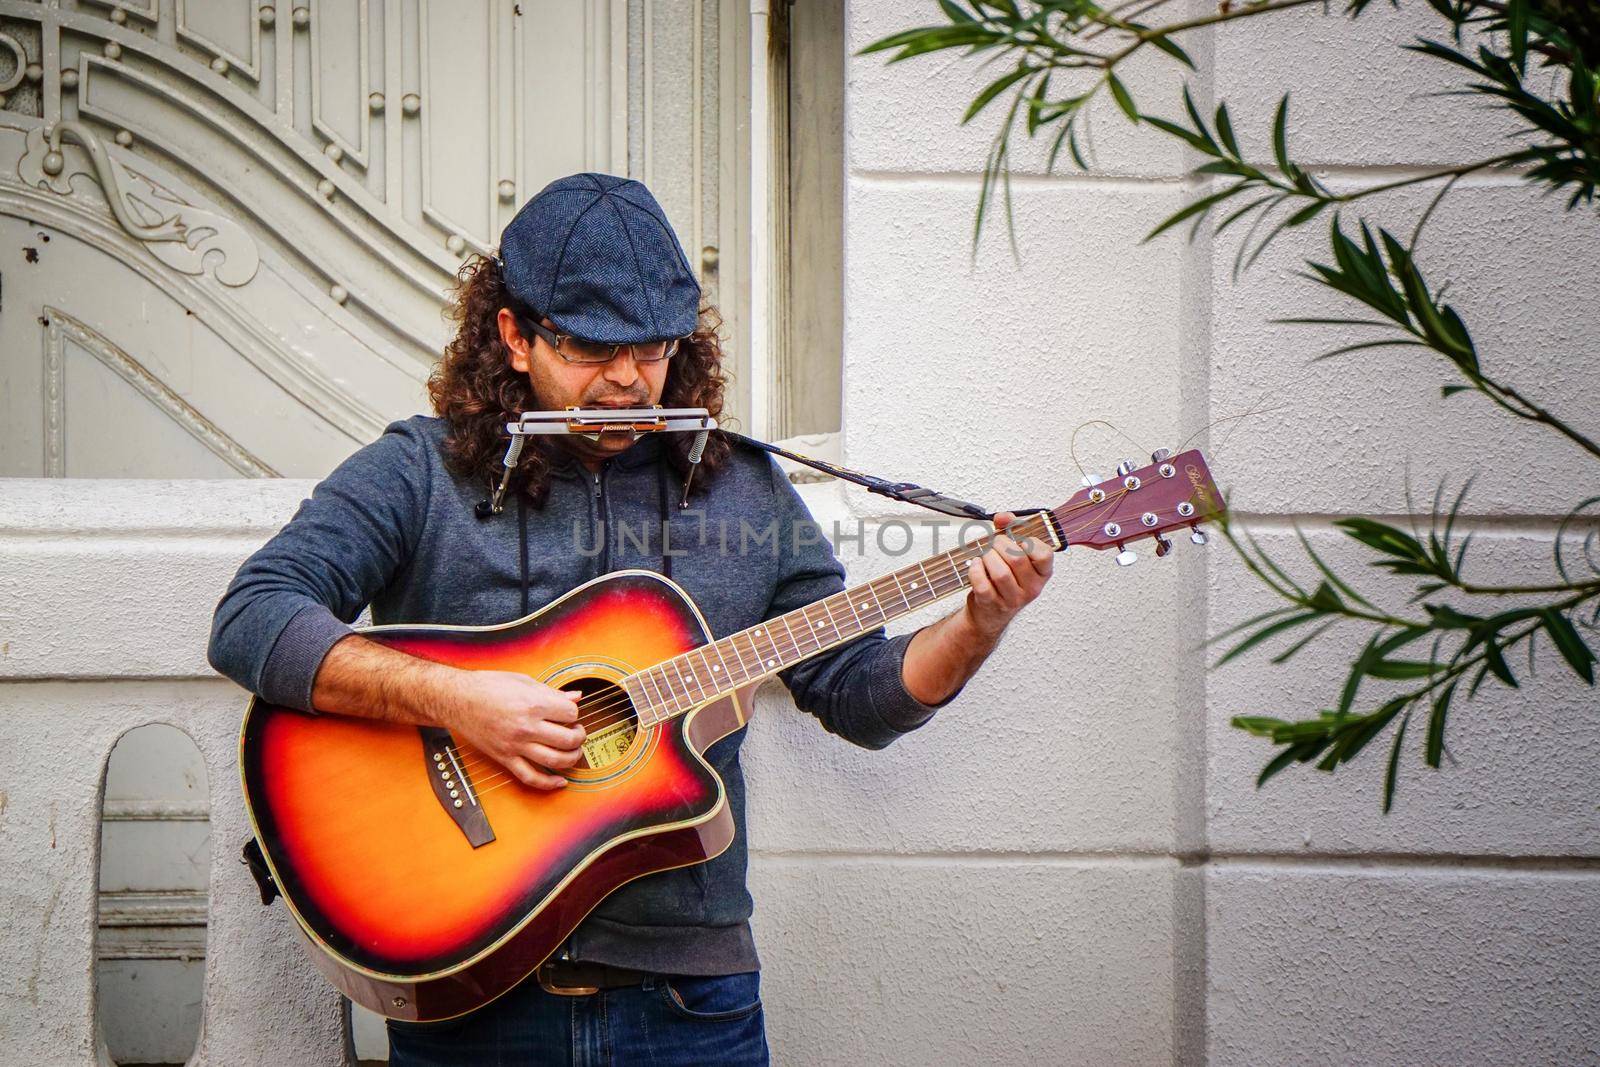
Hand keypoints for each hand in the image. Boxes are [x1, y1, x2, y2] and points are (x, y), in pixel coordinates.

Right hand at [442, 671, 586, 789]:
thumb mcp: (523, 681)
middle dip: (580, 736)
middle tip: (577, 731)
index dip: (574, 712)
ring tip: (573, 751)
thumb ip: (552, 692)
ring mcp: (515, 745)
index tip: (569, 712)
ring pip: (555, 760)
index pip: (571, 713)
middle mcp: (526, 727)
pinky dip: (548, 783)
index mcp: (533, 704)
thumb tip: (575, 697)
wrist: (457, 699)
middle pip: (568, 739)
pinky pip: (530, 777)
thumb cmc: (487, 686)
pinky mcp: (505, 758)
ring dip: (572, 758)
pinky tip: (560, 781)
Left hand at [963, 511, 1053, 640]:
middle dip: (1001, 544)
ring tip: (986, 556)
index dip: (1029, 542)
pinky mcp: (993, 604)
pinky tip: (977, 565)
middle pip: (1017, 559)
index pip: (1044, 555)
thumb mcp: (1013, 554)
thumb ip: (1010, 530)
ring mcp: (1013, 598)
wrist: (989, 612)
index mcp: (1042, 573)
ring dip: (988, 557)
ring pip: (1000, 572)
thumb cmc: (1004, 580)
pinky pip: (983, 584)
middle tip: (995, 544)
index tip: (1019, 540)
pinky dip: (976, 570)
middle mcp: (1031, 588)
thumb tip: (1003, 517)